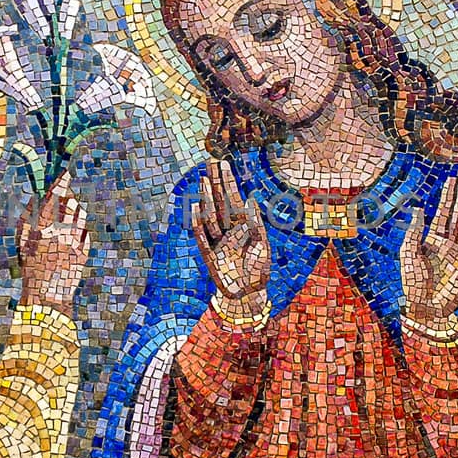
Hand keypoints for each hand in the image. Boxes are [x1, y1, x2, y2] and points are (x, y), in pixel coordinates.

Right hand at [18, 171, 90, 309]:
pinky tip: (69, 239)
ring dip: (74, 212)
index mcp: (44, 228)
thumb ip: (28, 218)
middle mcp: (61, 232)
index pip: (55, 198)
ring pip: (81, 215)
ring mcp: (75, 241)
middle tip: (62, 199)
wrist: (47, 296)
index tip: (65, 173)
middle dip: (67, 198)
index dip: (61, 182)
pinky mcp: (85, 250)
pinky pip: (85, 231)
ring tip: (64, 221)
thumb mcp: (22, 242)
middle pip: (70, 203)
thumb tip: (36, 198)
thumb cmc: (30, 268)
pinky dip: (79, 229)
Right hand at [191, 160, 270, 315]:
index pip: (234, 199)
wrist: (249, 294)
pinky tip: (195, 207)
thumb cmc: (258, 269)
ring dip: (207, 197)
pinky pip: (202, 237)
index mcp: (243, 226)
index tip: (224, 164)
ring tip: (204, 179)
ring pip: (211, 215)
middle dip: (215, 183)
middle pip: (220, 202)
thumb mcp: (262, 245)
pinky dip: (198, 223)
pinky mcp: (209, 255)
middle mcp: (228, 230)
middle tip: (210, 163)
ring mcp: (218, 241)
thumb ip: (256, 223)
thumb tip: (250, 200)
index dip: (228, 182)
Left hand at [400, 173, 457, 326]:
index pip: (442, 213)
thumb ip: (415, 231)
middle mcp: (447, 243)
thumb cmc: (413, 282)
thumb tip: (419, 208)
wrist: (424, 307)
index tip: (451, 180)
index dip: (447, 196)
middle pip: (457, 214)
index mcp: (432, 239)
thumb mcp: (408, 253)